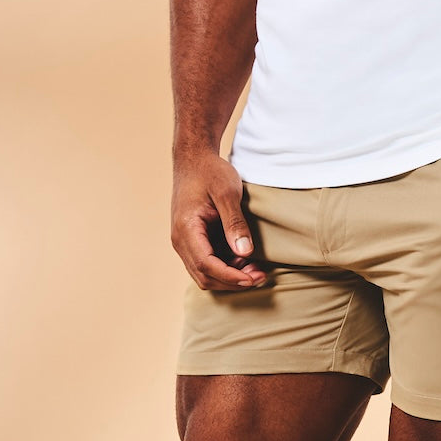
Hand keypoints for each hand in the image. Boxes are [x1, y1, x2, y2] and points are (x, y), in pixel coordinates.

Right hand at [171, 151, 266, 289]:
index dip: (230, 276)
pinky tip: (245, 261)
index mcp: (186, 229)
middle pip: (204, 276)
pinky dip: (226, 268)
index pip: (206, 265)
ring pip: (205, 274)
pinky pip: (206, 264)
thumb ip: (235, 223)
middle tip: (260, 277)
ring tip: (256, 270)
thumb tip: (244, 252)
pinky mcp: (192, 241)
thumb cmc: (210, 171)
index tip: (254, 279)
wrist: (194, 158)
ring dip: (230, 277)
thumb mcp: (227, 193)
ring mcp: (184, 242)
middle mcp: (180, 240)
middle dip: (233, 281)